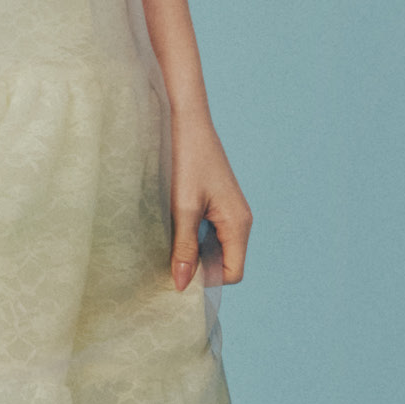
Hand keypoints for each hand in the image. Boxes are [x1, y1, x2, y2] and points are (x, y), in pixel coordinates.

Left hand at [171, 112, 250, 288]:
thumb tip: (181, 285)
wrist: (185, 118)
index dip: (207, 280)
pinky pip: (206, 232)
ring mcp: (227, 211)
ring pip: (213, 248)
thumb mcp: (182, 208)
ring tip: (165, 243)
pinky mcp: (215, 202)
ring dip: (191, 251)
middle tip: (166, 262)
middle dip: (198, 268)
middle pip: (223, 262)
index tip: (177, 275)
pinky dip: (189, 236)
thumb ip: (183, 248)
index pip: (232, 273)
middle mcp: (238, 220)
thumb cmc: (185, 158)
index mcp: (238, 223)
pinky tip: (168, 227)